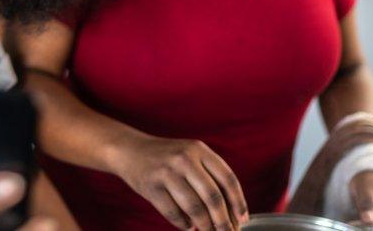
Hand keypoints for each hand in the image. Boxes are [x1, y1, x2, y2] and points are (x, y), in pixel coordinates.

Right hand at [112, 134, 247, 230]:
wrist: (129, 150)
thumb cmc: (167, 157)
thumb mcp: (190, 155)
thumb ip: (210, 176)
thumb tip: (232, 213)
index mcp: (199, 150)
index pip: (227, 179)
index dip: (238, 203)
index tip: (242, 221)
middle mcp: (184, 159)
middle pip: (213, 197)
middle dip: (223, 221)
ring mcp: (166, 172)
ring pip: (194, 209)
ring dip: (204, 226)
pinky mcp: (151, 187)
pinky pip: (173, 213)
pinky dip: (184, 225)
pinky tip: (188, 226)